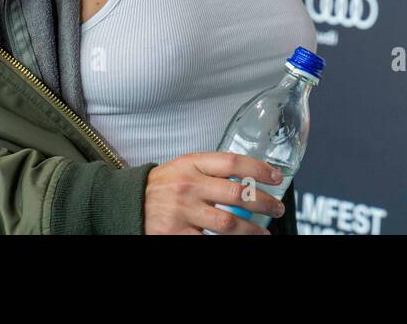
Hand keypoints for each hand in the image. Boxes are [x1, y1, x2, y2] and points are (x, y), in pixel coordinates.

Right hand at [144, 152, 286, 233]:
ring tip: (264, 233)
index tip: (277, 177)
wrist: (128, 201)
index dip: (259, 169)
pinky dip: (227, 243)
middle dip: (264, 202)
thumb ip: (212, 169)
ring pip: (227, 224)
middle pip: (236, 194)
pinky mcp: (175, 234)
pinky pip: (208, 243)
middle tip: (278, 208)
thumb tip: (250, 176)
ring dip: (252, 230)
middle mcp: (188, 186)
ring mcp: (182, 212)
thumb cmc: (163, 184)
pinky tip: (240, 242)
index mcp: (193, 164)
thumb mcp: (186, 166)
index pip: (233, 163)